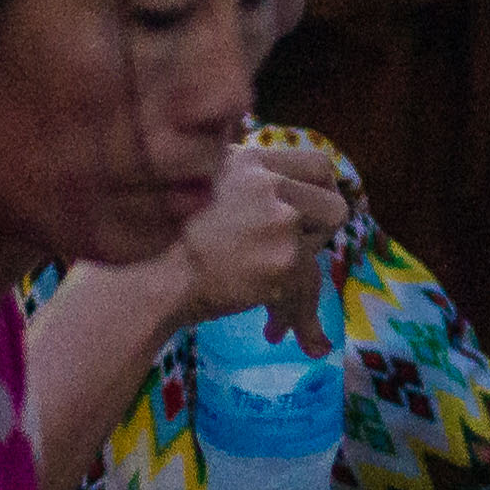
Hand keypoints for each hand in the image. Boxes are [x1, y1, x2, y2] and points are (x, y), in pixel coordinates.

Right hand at [170, 140, 352, 342]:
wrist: (155, 277)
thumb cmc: (168, 238)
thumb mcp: (205, 185)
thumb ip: (247, 182)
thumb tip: (292, 199)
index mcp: (250, 161)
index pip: (318, 166)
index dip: (322, 194)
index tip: (312, 217)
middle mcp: (269, 183)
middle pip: (334, 205)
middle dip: (320, 234)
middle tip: (294, 255)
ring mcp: (279, 219)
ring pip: (324, 247)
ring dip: (304, 270)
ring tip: (274, 294)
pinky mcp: (285, 259)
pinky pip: (308, 286)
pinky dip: (296, 313)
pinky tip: (273, 328)